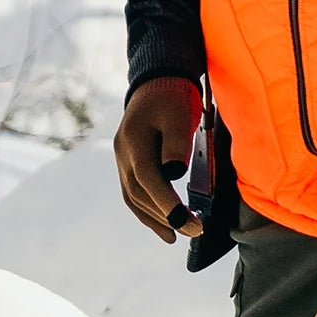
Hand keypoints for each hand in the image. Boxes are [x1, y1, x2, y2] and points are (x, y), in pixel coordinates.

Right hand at [115, 76, 203, 242]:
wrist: (157, 81)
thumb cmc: (172, 96)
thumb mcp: (179, 114)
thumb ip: (176, 142)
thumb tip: (174, 173)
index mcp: (134, 141)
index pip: (148, 179)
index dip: (166, 203)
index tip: (186, 223)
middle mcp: (123, 153)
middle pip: (140, 193)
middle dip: (166, 216)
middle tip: (194, 230)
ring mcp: (122, 159)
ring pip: (133, 197)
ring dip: (154, 219)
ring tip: (176, 236)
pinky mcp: (128, 163)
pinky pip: (134, 192)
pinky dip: (147, 211)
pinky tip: (162, 224)